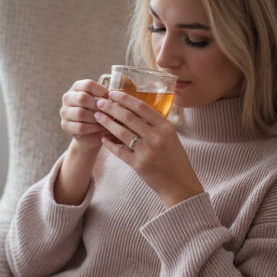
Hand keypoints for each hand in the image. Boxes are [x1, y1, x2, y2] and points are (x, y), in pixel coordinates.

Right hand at [60, 79, 110, 150]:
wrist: (91, 134)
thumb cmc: (99, 114)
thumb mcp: (102, 103)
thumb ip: (107, 98)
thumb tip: (120, 98)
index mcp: (77, 88)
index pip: (87, 84)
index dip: (101, 90)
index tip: (110, 97)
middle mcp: (68, 97)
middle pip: (82, 98)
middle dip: (98, 105)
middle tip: (107, 111)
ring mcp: (65, 112)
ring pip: (80, 113)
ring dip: (96, 118)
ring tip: (106, 121)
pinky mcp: (65, 125)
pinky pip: (80, 127)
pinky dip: (93, 128)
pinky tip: (101, 128)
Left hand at [94, 91, 204, 208]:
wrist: (179, 183)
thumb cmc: (175, 158)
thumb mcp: (171, 136)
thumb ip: (156, 124)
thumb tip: (136, 109)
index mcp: (165, 127)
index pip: (142, 107)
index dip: (125, 98)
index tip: (113, 93)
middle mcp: (156, 137)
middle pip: (128, 117)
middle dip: (111, 108)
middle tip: (99, 102)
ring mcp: (147, 152)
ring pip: (121, 133)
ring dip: (107, 123)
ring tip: (97, 116)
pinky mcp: (139, 165)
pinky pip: (120, 151)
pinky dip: (109, 144)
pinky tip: (102, 138)